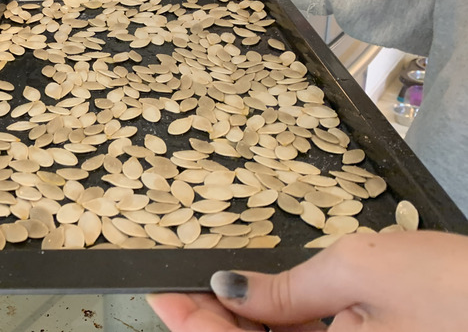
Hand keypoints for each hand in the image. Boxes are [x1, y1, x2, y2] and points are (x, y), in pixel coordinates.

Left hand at [147, 231, 467, 330]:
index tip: (160, 291)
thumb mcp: (357, 272)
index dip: (188, 322)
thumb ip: (285, 289)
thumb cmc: (456, 290)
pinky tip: (270, 304)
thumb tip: (229, 288)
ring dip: (245, 326)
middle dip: (212, 323)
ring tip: (220, 287)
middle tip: (184, 284)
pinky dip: (285, 329)